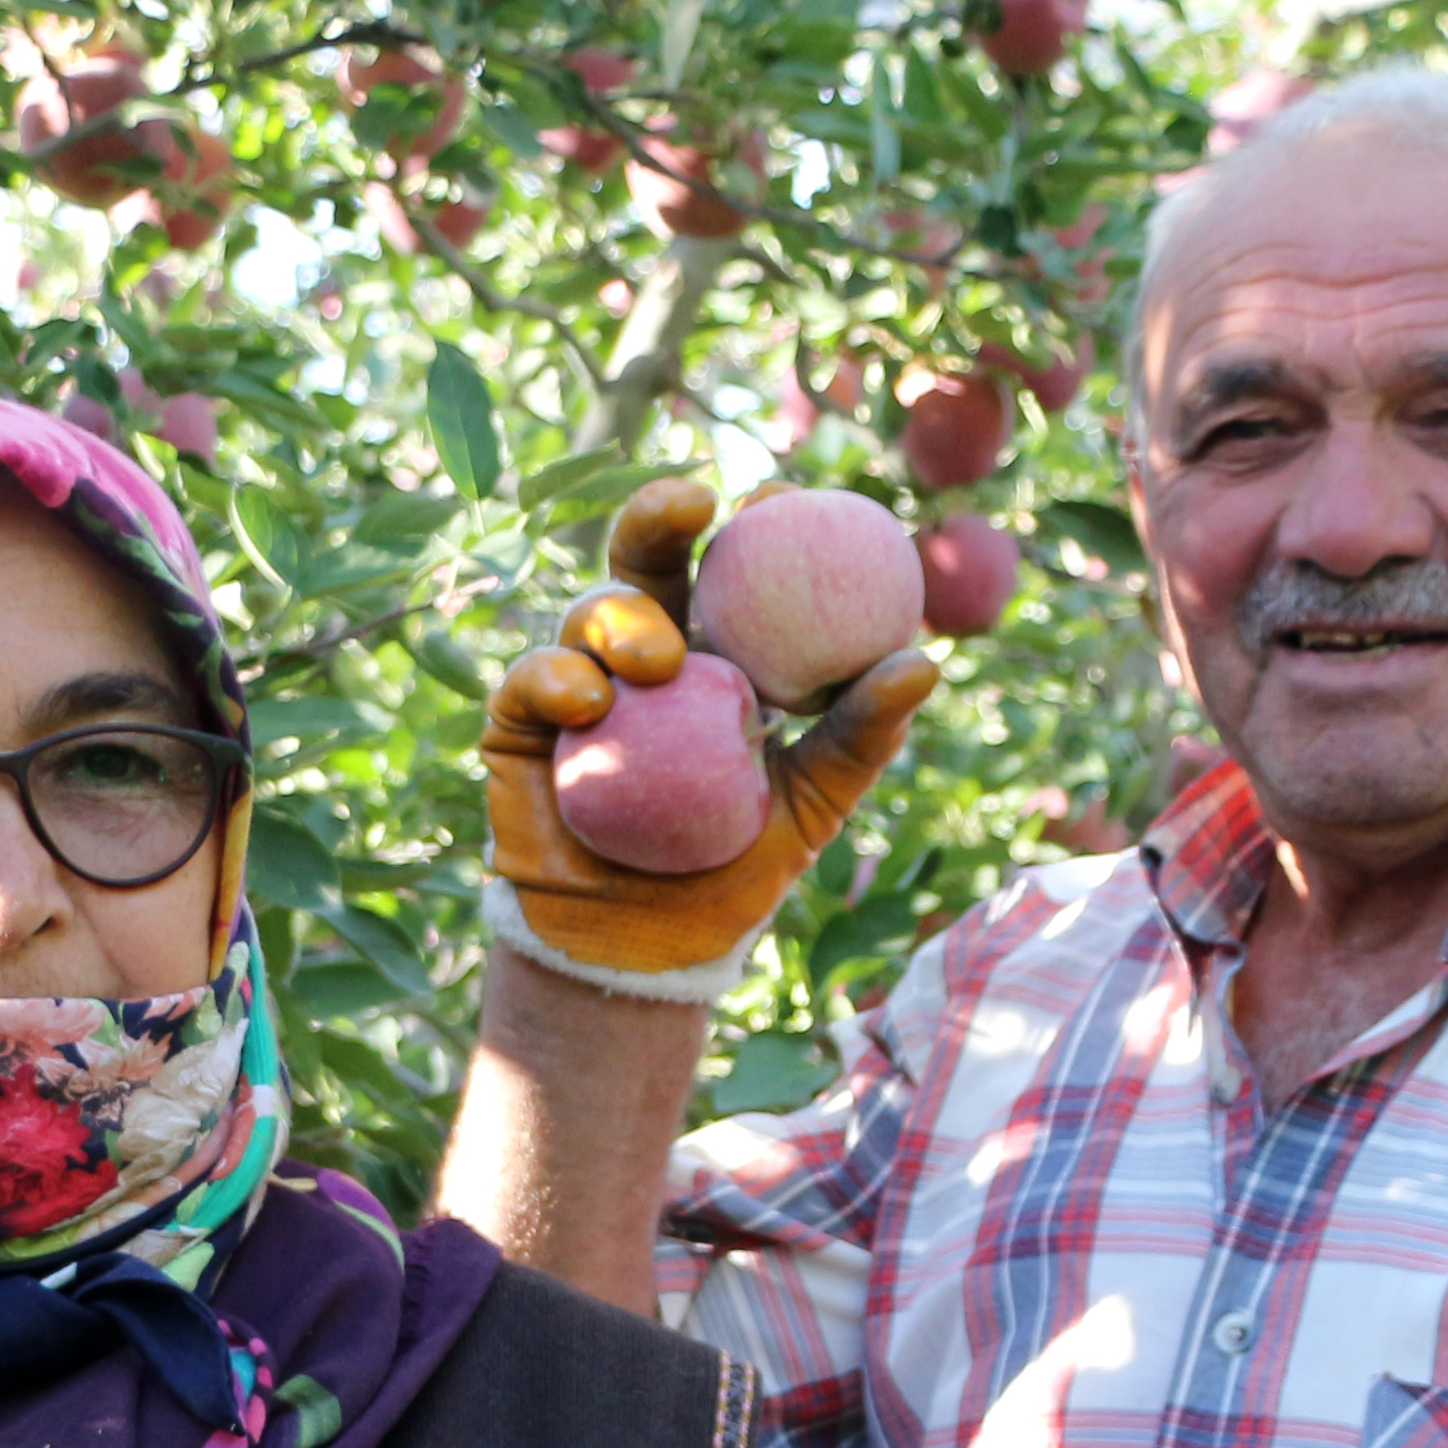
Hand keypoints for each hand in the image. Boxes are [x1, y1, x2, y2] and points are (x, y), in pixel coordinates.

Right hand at [479, 477, 940, 997]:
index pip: (733, 568)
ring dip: (619, 614)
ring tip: (657, 657)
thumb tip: (925, 660)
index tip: (780, 495)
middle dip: (660, 514)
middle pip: (647, 559)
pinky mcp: (522, 725)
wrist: (648, 951)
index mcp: (717, 653)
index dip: (753, 519)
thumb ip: (861, 734)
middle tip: (693, 504)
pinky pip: (534, 679)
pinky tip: (589, 699)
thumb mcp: (816, 804)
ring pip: (589, 611)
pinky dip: (558, 677)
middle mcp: (645, 653)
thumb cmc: (737, 871)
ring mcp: (580, 682)